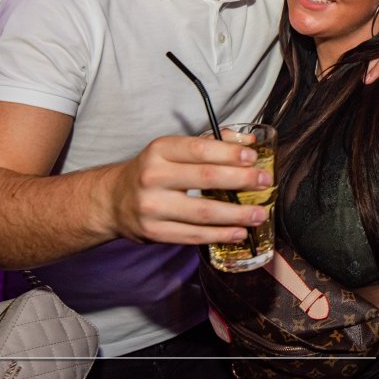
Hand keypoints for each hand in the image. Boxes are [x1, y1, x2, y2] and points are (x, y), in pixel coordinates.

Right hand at [104, 134, 270, 245]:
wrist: (113, 200)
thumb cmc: (154, 170)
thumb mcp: (173, 149)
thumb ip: (211, 143)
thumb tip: (250, 142)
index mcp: (159, 150)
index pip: (200, 149)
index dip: (229, 153)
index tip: (253, 157)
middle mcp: (153, 176)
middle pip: (206, 179)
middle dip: (241, 181)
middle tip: (265, 182)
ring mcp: (152, 207)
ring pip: (203, 212)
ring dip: (236, 214)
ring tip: (259, 214)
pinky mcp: (154, 232)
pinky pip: (193, 235)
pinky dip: (220, 235)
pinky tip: (239, 232)